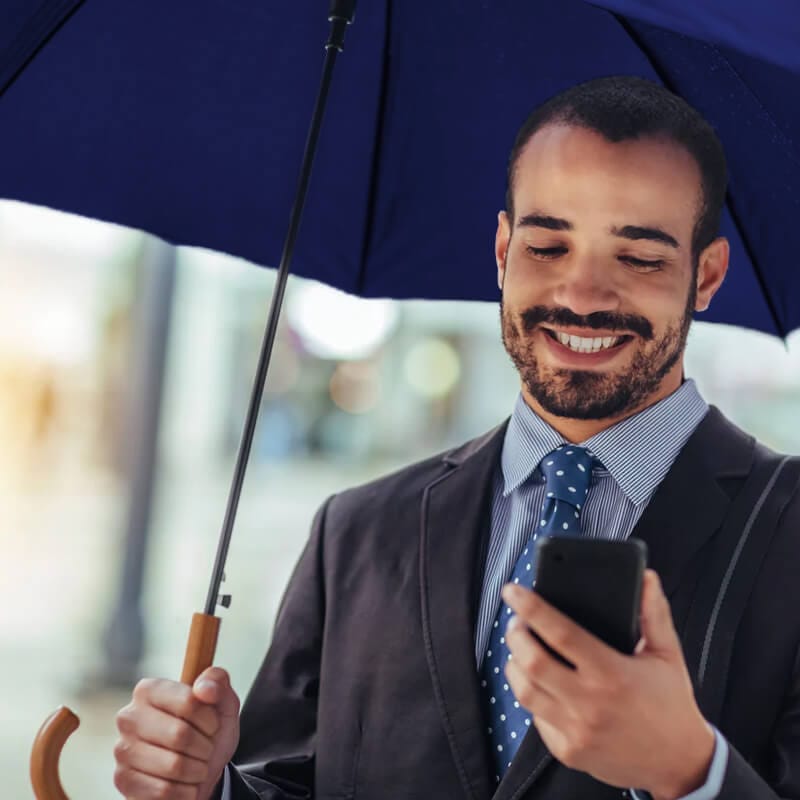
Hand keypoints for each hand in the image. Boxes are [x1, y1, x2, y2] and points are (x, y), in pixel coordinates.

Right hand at [113, 667, 240, 799]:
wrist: (200, 769)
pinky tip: (184, 783)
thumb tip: (204, 688)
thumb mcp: (222, 702)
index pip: (188, 702)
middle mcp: (129, 716)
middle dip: (204, 747)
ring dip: (197, 770)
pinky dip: (185, 791)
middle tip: (206, 749)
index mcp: (149, 689)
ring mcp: (122, 749)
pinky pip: (163, 790)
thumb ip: (218, 681)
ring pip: (174, 765)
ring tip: (196, 766)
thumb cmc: (208, 731)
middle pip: (180, 734)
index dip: (210, 719)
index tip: (212, 725)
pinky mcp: (122, 780)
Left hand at [503, 570, 714, 799]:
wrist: (681, 765)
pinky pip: (535, 718)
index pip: (560, 633)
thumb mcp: (667, 655)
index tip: (513, 591)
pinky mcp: (568, 752)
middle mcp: (590, 704)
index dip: (532, 608)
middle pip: (532, 661)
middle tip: (517, 622)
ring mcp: (576, 731)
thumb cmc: (671, 704)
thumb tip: (646, 577)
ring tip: (521, 649)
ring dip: (514, 665)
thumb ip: (654, 614)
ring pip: (524, 691)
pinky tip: (539, 682)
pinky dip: (532, 695)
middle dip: (516, 635)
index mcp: (612, 674)